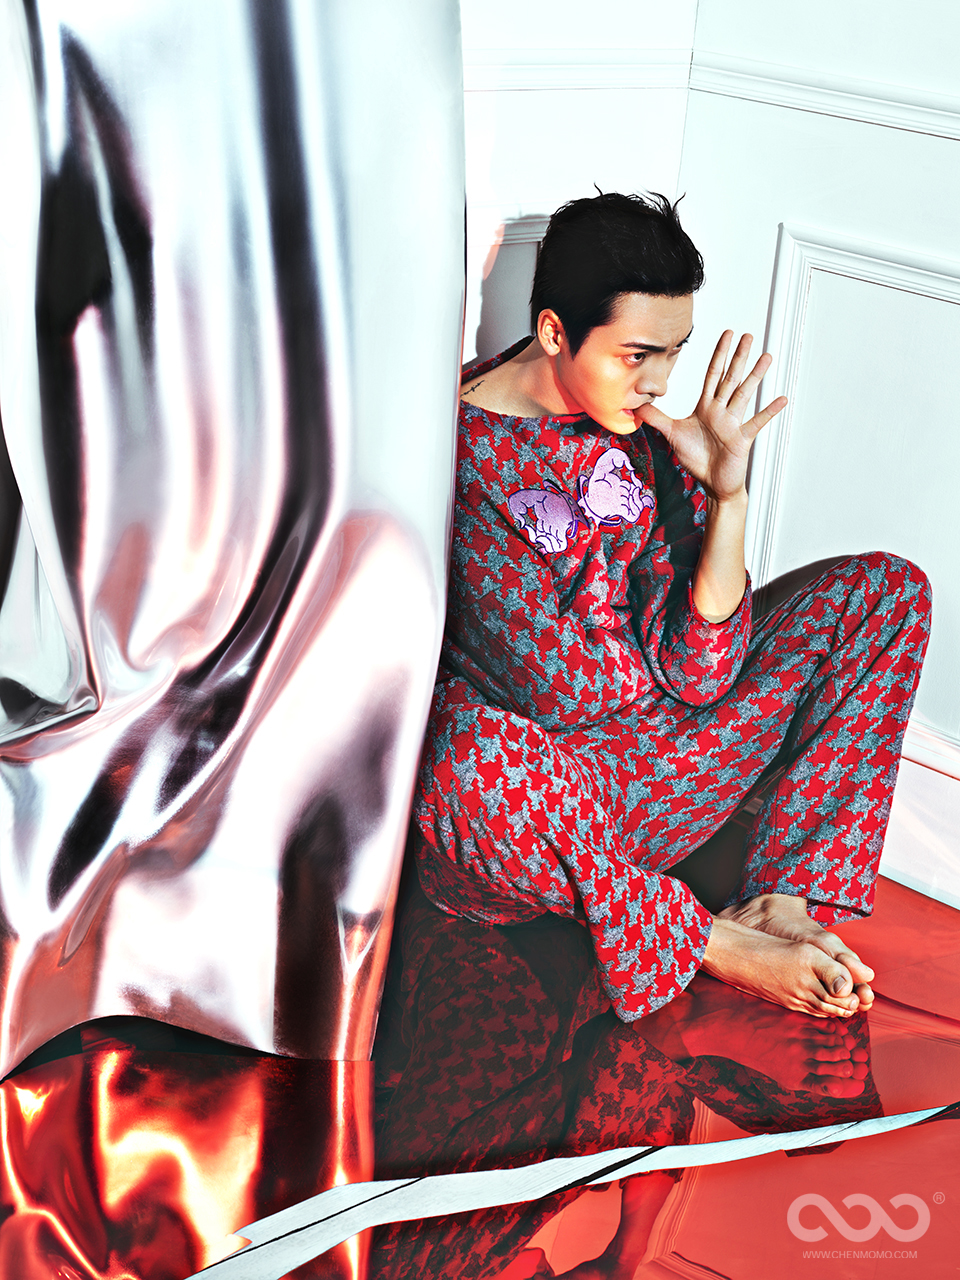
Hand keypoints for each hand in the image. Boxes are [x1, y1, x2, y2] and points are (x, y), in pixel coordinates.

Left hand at [635, 331, 786, 502]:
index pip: (713, 375)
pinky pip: (757, 422)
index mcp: (706, 407)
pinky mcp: (741, 439)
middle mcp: (721, 412)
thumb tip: (636, 405)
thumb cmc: (697, 458)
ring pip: (744, 394)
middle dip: (738, 356)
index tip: (727, 335)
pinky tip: (781, 399)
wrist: (712, 484)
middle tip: (748, 335)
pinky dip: (769, 411)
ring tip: (767, 357)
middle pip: (731, 378)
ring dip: (755, 376)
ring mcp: (733, 424)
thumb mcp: (672, 434)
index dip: (719, 354)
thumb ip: (656, 418)